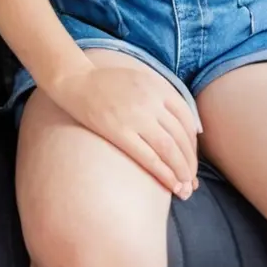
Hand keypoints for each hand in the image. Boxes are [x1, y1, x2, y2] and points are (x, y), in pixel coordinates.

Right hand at [51, 63, 200, 197]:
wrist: (73, 79)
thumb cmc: (105, 82)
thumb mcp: (139, 79)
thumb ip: (162, 97)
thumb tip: (191, 128)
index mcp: (156, 87)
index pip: (187, 120)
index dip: (193, 144)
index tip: (191, 159)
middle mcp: (149, 101)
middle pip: (181, 138)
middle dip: (189, 163)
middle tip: (191, 180)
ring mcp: (134, 117)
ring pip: (169, 150)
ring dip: (181, 172)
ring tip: (184, 188)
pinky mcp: (118, 131)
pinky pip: (149, 157)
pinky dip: (164, 174)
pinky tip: (171, 185)